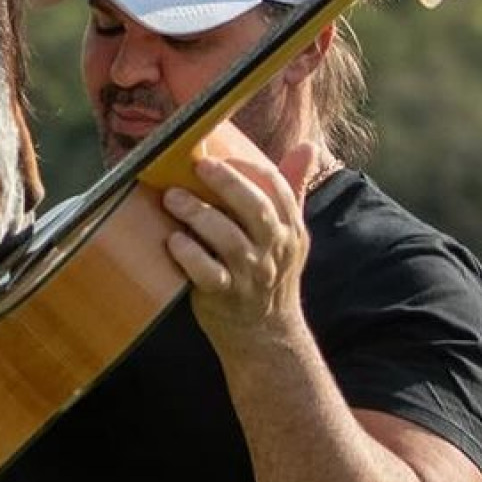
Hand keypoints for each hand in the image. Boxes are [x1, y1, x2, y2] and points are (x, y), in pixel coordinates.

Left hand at [161, 143, 319, 352]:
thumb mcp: (290, 235)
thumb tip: (308, 146)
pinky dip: (190, 255)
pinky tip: (174, 240)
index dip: (251, 169)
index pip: (278, 191)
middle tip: (199, 166)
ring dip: (199, 215)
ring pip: (228, 240)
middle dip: (227, 184)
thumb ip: (293, 190)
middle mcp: (273, 251)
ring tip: (173, 197)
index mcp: (290, 231)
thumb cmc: (270, 275)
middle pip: (257, 211)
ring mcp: (250, 275)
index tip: (224, 156)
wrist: (265, 334)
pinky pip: (207, 273)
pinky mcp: (224, 296)